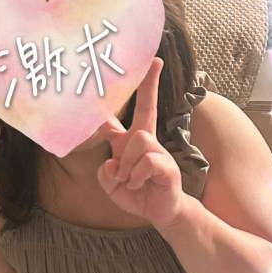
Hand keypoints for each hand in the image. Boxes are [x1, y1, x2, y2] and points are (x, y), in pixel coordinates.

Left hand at [96, 57, 187, 228]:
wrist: (159, 212)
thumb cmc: (136, 193)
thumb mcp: (111, 184)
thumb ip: (105, 173)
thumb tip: (112, 163)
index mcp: (129, 142)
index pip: (125, 113)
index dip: (123, 96)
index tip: (136, 69)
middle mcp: (146, 141)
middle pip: (147, 108)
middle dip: (150, 85)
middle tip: (157, 60)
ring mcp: (158, 151)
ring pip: (138, 141)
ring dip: (127, 165)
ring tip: (129, 180)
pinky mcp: (166, 166)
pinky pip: (146, 162)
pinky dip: (136, 177)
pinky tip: (139, 184)